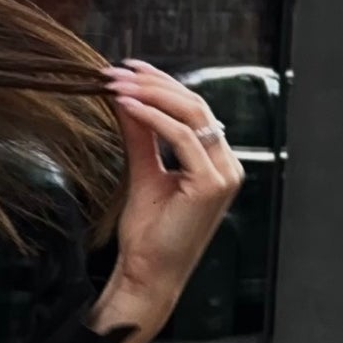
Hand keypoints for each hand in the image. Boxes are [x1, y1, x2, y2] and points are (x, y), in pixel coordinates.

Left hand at [95, 60, 245, 342]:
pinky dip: (153, 118)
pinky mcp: (212, 184)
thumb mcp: (143, 173)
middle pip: (195, 105)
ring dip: (150, 94)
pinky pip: (183, 138)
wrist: (148, 274)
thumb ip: (140, 136)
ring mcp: (224, 174)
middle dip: (153, 83)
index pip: (193, 108)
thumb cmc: (149, 234)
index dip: (161, 83)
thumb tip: (127, 99)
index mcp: (216, 161)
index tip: (128, 68)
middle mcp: (227, 163)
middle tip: (117, 70)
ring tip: (116, 84)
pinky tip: (127, 107)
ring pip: (192, 115)